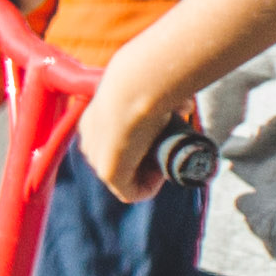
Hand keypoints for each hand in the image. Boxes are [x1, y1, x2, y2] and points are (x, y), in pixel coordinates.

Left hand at [84, 34, 201, 200]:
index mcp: (97, 119)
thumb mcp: (153, 93)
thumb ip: (166, 102)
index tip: (163, 140)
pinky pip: (129, 192)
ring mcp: (97, 157)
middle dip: (146, 161)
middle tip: (166, 152)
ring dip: (148, 174)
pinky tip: (162, 173)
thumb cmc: (145, 82)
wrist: (135, 85)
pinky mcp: (108, 172)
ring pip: (124, 178)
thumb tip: (184, 105)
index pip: (118, 143)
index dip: (144, 147)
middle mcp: (92, 139)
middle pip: (121, 162)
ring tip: (166, 160)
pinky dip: (149, 188)